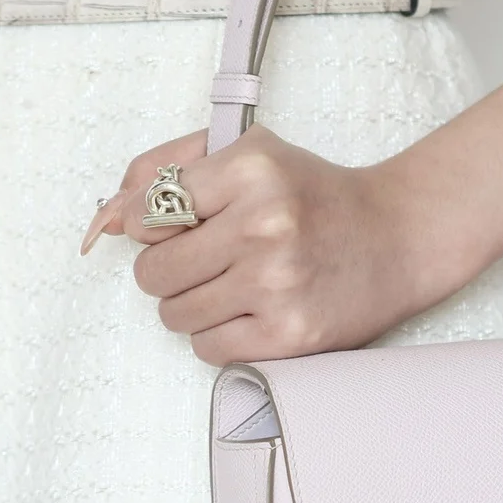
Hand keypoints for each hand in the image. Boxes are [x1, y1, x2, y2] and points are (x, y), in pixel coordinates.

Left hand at [80, 125, 472, 364]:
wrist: (398, 239)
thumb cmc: (314, 196)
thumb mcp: (247, 153)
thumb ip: (167, 167)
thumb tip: (105, 215)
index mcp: (251, 168)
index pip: (147, 212)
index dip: (150, 227)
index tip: (174, 229)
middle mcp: (264, 224)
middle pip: (152, 271)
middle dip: (167, 270)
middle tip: (206, 261)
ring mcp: (276, 284)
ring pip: (174, 314)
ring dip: (191, 306)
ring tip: (231, 287)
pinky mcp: (288, 335)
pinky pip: (207, 349)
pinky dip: (217, 336)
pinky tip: (249, 313)